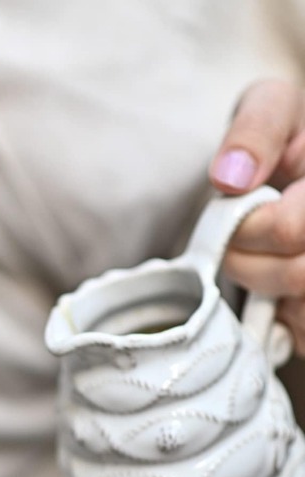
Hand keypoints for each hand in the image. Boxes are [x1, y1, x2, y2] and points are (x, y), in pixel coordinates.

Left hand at [210, 78, 304, 353]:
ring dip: (269, 289)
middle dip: (250, 262)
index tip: (238, 211)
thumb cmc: (285, 140)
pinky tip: (285, 286)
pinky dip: (289, 317)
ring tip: (268, 257)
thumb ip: (256, 130)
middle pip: (298, 273)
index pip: (288, 228)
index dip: (247, 228)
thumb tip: (230, 178)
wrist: (294, 170)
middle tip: (240, 242)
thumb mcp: (271, 108)